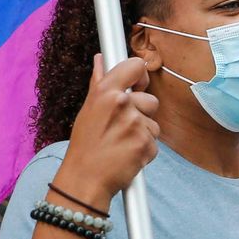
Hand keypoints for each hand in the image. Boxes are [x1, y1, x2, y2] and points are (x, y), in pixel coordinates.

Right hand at [59, 57, 159, 200]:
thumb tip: (101, 58)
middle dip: (142, 113)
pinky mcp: (146, 145)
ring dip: (142, 133)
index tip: (137, 84)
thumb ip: (99, 82)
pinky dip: (144, 150)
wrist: (85, 180)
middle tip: (121, 127)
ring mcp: (136, 125)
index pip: (136, 65)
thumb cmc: (84, 146)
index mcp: (105, 92)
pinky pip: (154, 142)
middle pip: (150, 100)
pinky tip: (127, 155)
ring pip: (153, 123)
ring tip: (121, 144)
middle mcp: (122, 104)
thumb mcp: (87, 110)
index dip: (140, 75)